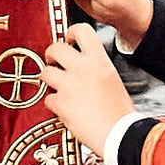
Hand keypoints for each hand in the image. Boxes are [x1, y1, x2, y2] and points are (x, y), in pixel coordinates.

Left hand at [42, 18, 132, 156]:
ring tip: (58, 88)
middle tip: (54, 63)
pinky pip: (48, 98)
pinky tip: (64, 108)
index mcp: (99, 60)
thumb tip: (81, 64)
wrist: (119, 134)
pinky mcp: (60, 103)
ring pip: (45, 72)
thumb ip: (95, 67)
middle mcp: (82, 68)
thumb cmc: (120, 111)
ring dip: (50, 80)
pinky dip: (54, 104)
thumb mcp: (112, 78)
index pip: (81, 30)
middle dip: (51, 55)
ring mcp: (69, 85)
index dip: (70, 33)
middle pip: (55, 48)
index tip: (68, 39)